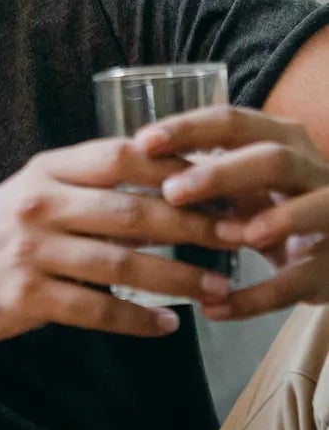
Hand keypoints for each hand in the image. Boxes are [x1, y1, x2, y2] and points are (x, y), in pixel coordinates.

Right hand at [0, 138, 237, 342]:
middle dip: (194, 227)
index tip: (221, 185)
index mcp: (46, 170)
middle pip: (132, 211)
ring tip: (219, 289)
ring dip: (178, 278)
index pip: (122, 156)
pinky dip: (136, 318)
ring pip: (120, 263)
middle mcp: (38, 204)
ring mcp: (29, 251)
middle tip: (238, 239)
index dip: (176, 169)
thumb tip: (173, 188)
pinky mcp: (23, 295)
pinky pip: (94, 308)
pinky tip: (166, 325)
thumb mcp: (36, 191)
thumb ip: (90, 186)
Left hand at [139, 107, 328, 319]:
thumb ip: (195, 173)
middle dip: (223, 174)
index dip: (189, 129)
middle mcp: (312, 170)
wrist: (328, 250)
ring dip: (273, 221)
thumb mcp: (238, 182)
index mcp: (279, 140)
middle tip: (173, 191)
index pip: (233, 122)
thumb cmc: (270, 205)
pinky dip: (258, 297)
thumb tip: (122, 169)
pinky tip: (215, 308)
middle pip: (274, 158)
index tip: (143, 141)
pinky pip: (300, 280)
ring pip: (313, 208)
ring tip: (229, 236)